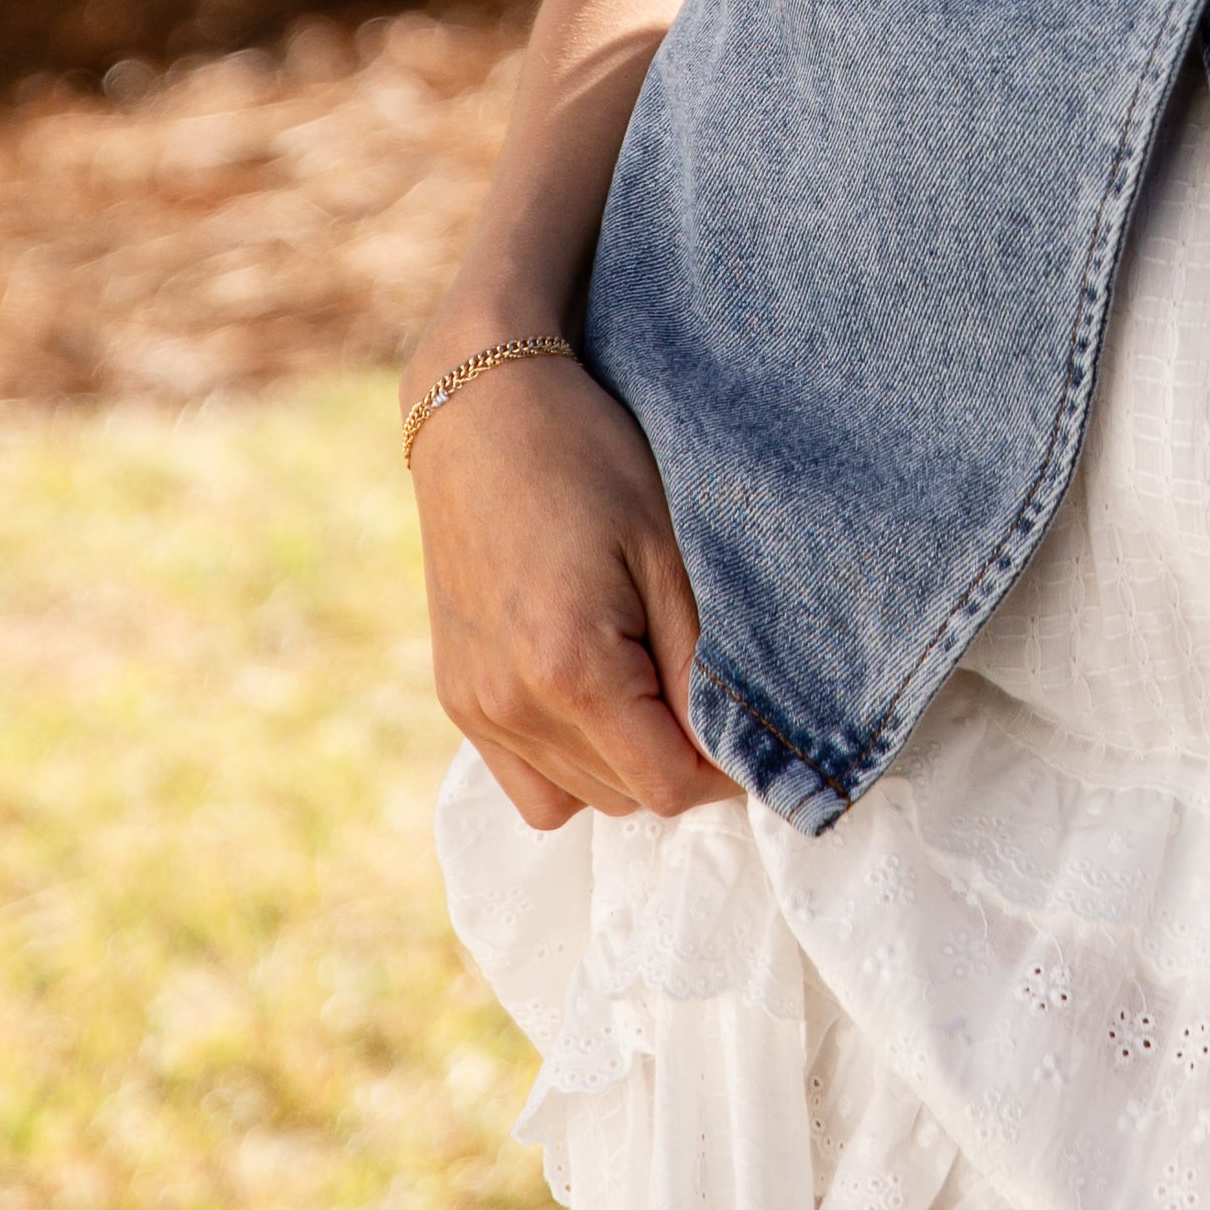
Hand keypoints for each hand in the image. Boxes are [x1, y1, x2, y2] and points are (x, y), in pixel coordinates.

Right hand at [410, 341, 740, 830]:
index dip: (724, 774)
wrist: (481, 410)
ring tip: (651, 684)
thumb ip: (694, 663)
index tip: (754, 732)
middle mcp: (510, 705)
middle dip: (679, 763)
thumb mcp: (665, 549)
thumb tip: (726, 751)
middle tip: (705, 690)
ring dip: (626, 765)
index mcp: (570, 670)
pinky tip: (596, 696)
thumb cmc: (587, 459)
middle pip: (625, 799)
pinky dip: (570, 763)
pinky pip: (525, 780)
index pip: (667, 785)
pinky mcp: (455, 696)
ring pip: (577, 797)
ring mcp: (474, 707)